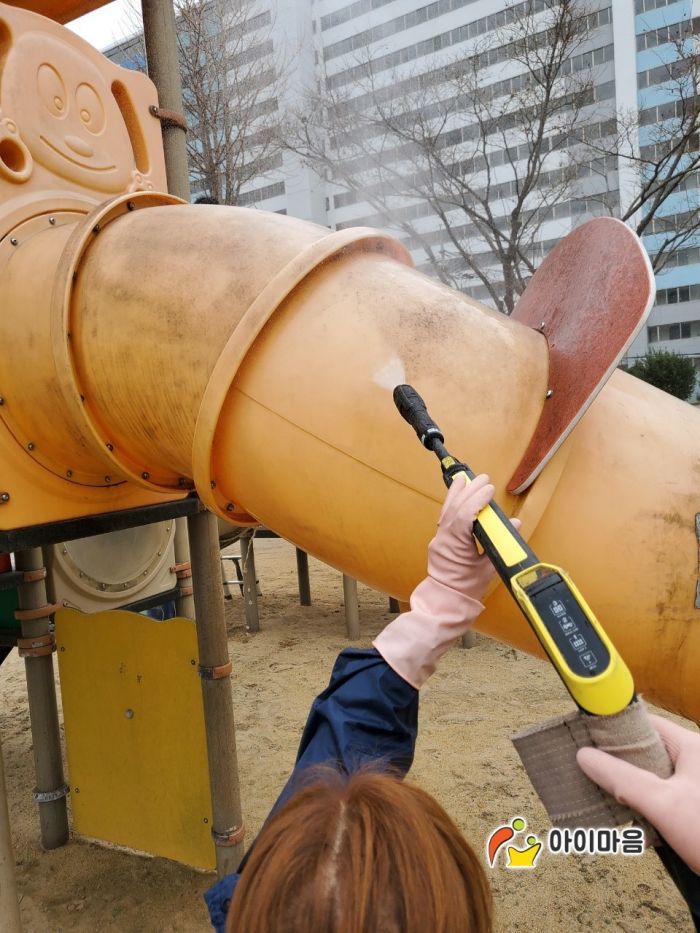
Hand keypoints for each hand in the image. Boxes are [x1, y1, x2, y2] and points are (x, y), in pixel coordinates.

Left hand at [428, 473, 498, 601]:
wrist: (446, 602)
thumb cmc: (466, 590)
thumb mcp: (487, 568)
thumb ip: (500, 545)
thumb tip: (514, 525)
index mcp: (455, 546)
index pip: (464, 516)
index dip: (477, 500)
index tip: (489, 489)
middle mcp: (443, 539)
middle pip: (455, 509)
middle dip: (469, 491)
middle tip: (483, 478)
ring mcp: (439, 540)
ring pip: (447, 511)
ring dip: (457, 493)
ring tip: (465, 479)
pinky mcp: (439, 541)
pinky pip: (445, 517)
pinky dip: (452, 504)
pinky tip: (457, 495)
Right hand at [577, 715, 699, 872]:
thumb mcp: (663, 804)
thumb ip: (623, 780)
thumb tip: (584, 756)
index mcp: (690, 746)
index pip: (643, 724)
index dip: (613, 729)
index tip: (586, 741)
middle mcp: (692, 761)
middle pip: (643, 753)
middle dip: (619, 768)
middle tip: (593, 777)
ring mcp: (692, 785)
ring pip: (649, 779)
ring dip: (630, 794)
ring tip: (610, 805)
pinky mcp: (691, 807)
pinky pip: (659, 799)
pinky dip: (645, 810)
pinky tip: (635, 828)